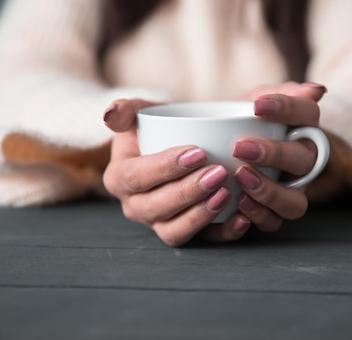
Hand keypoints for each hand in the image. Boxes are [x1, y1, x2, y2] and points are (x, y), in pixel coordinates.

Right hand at [102, 99, 250, 246]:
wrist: (181, 142)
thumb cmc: (159, 126)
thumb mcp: (142, 111)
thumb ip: (126, 108)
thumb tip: (109, 115)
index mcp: (119, 178)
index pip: (136, 177)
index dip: (165, 167)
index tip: (198, 152)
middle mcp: (136, 206)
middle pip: (156, 208)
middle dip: (188, 192)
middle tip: (218, 172)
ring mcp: (160, 223)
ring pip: (174, 232)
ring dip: (201, 216)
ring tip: (226, 193)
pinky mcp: (188, 232)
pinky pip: (203, 242)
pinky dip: (223, 234)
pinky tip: (242, 218)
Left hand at [233, 82, 327, 231]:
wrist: (225, 147)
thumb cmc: (246, 122)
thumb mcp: (256, 100)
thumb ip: (280, 93)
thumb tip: (317, 89)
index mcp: (303, 127)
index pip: (308, 113)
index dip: (287, 109)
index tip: (258, 106)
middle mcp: (304, 161)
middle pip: (303, 160)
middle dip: (274, 154)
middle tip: (240, 147)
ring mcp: (292, 190)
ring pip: (295, 202)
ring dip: (269, 192)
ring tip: (240, 176)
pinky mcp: (274, 213)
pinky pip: (274, 222)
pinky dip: (258, 215)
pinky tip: (238, 203)